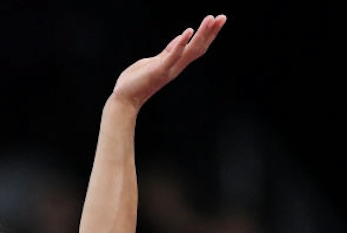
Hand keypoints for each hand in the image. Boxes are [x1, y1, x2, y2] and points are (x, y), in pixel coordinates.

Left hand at [111, 14, 226, 109]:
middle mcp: (175, 66)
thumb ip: (168, 52)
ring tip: (211, 19)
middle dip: (211, 32)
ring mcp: (168, 68)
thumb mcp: (155, 61)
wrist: (124, 100)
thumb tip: (180, 39)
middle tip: (223, 17)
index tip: (216, 20)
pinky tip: (188, 31)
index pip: (195, 46)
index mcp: (174, 63)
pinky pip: (173, 55)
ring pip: (190, 50)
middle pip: (198, 47)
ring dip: (202, 34)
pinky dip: (181, 43)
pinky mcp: (159, 70)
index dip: (206, 34)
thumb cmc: (135, 81)